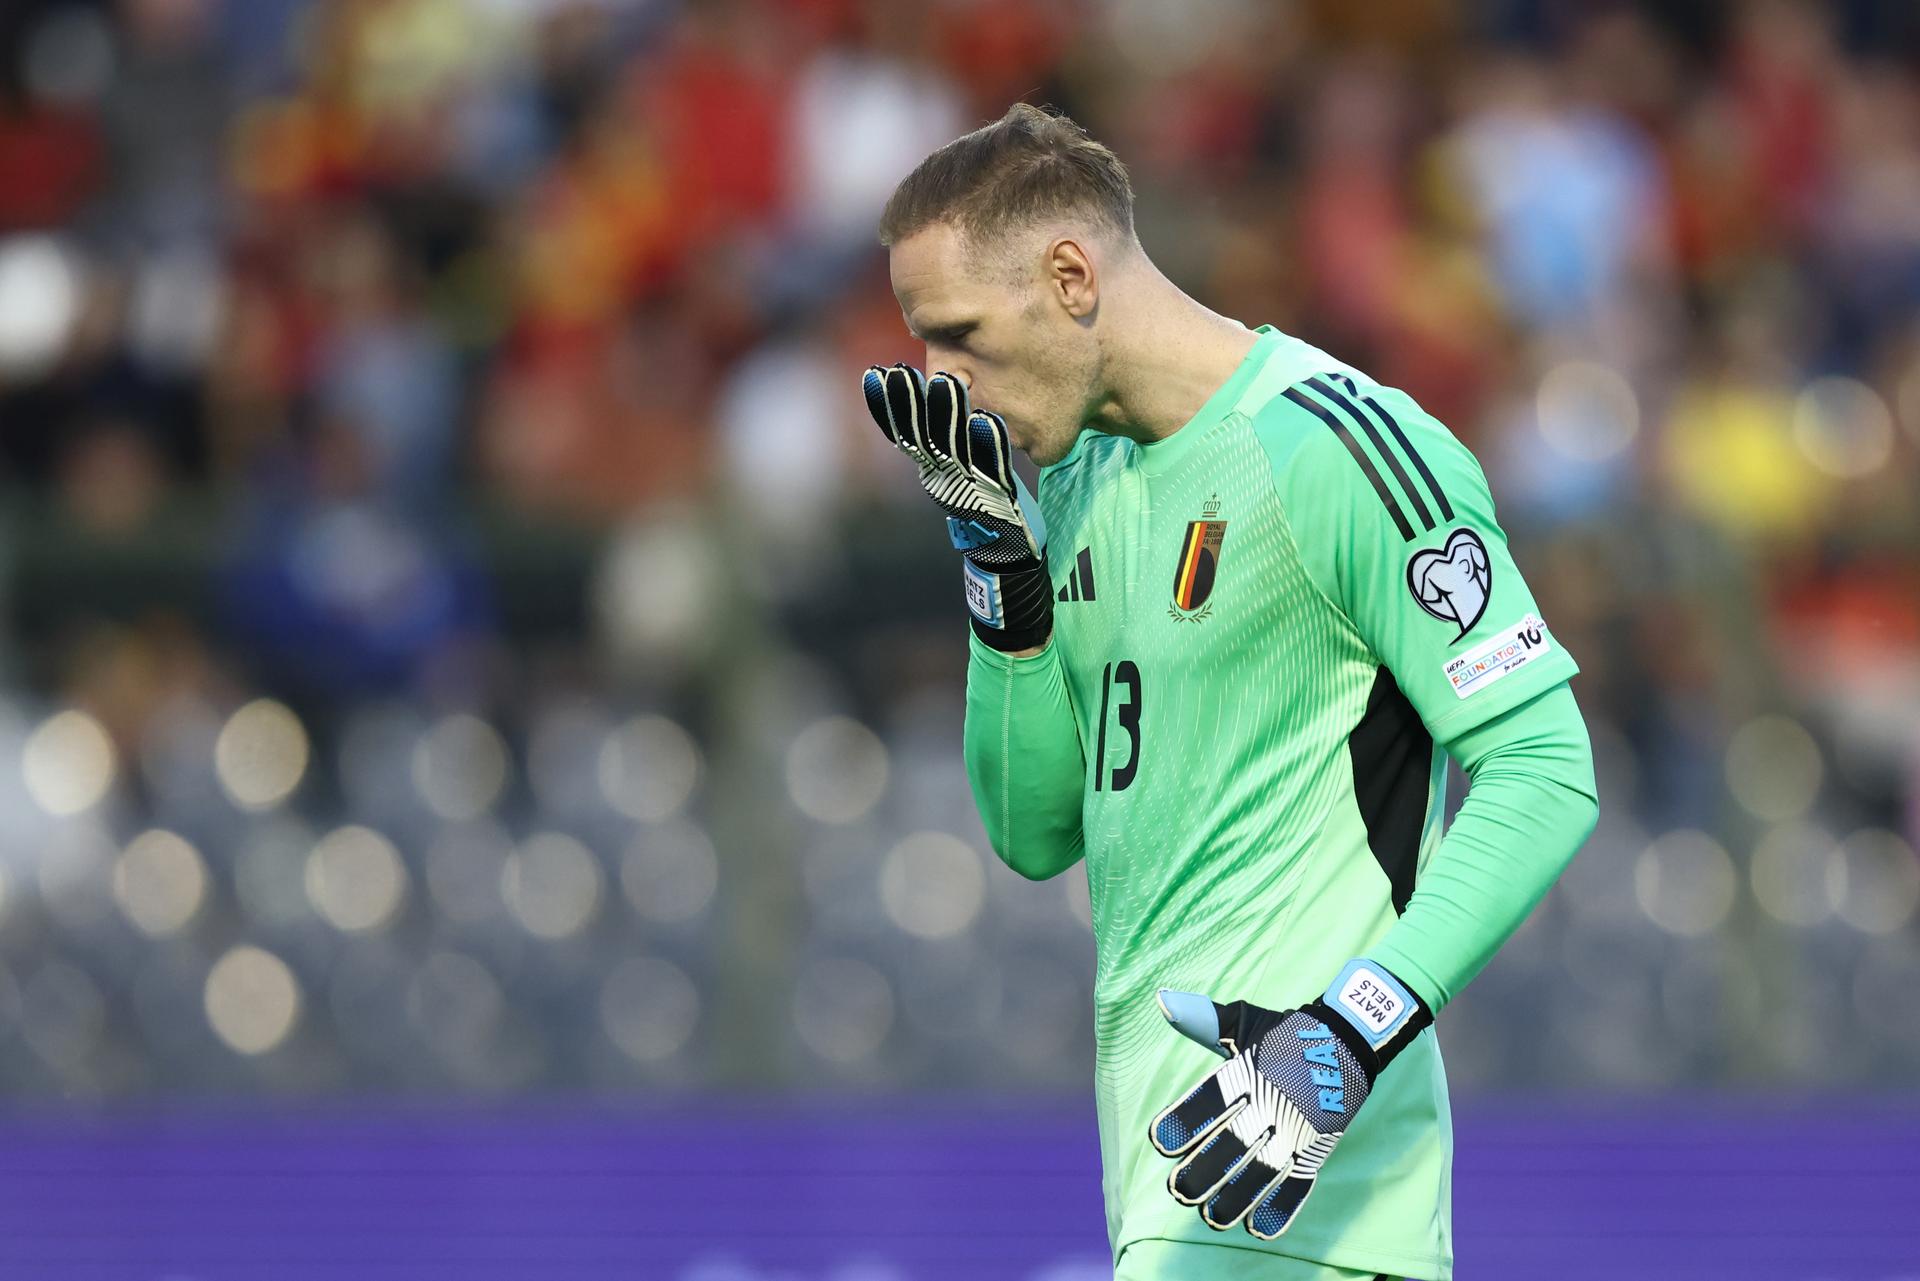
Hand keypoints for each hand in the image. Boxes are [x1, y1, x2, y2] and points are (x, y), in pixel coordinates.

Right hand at [862, 363, 1051, 651]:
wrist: (1007, 554)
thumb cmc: (983, 505)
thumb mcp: (956, 472)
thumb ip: (943, 442)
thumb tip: (932, 397)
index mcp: (933, 470)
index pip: (906, 434)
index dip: (889, 407)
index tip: (876, 376)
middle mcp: (945, 478)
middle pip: (923, 439)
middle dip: (910, 405)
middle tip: (899, 372)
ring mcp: (971, 488)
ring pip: (955, 449)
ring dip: (949, 416)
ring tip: (945, 382)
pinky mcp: (1001, 498)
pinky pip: (994, 468)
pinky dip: (989, 444)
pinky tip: (985, 419)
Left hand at [1148, 962, 1428, 1238]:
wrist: (1348, 1039)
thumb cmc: (1285, 1033)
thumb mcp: (1244, 1022)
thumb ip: (1202, 1020)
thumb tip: (1163, 1003)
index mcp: (1248, 1072)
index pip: (1210, 1100)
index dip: (1185, 1122)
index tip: (1160, 1142)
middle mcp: (1271, 1103)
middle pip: (1233, 1144)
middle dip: (1204, 1170)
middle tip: (1179, 1190)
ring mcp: (1297, 1129)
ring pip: (1262, 1171)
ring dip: (1236, 1197)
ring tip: (1210, 1216)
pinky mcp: (1316, 1147)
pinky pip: (1298, 1183)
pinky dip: (1280, 1208)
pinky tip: (1257, 1227)